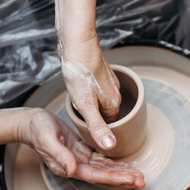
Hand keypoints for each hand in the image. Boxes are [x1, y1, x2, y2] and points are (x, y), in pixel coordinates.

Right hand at [20, 109, 144, 188]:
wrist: (32, 122)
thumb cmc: (37, 129)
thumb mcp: (47, 139)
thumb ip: (59, 155)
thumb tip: (72, 170)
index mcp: (67, 165)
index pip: (94, 175)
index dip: (113, 178)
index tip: (130, 179)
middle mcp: (75, 165)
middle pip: (102, 175)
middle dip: (122, 178)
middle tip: (141, 180)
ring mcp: (78, 158)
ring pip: (103, 168)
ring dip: (120, 172)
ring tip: (138, 174)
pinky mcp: (80, 150)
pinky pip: (99, 159)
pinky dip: (112, 162)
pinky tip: (124, 164)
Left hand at [60, 33, 121, 150]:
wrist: (77, 42)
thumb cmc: (80, 72)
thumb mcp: (85, 104)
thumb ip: (98, 126)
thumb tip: (111, 146)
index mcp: (113, 102)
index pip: (108, 124)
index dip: (96, 128)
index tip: (84, 129)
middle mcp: (113, 91)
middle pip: (104, 112)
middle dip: (93, 116)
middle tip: (78, 116)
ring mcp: (106, 80)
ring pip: (99, 99)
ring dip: (89, 103)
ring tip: (76, 103)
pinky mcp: (97, 71)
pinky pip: (93, 87)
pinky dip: (86, 90)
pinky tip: (76, 87)